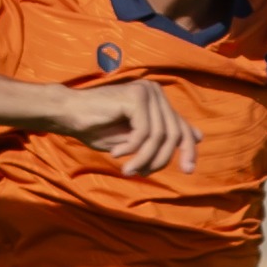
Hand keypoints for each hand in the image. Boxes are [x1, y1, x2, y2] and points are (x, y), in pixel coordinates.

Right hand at [65, 73, 199, 176]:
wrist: (68, 114)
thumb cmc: (98, 127)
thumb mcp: (135, 139)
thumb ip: (161, 138)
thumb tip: (198, 137)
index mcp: (158, 101)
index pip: (183, 127)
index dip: (189, 150)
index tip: (187, 170)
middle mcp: (156, 92)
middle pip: (175, 134)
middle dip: (161, 159)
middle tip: (142, 174)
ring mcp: (147, 92)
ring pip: (159, 136)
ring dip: (143, 159)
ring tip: (127, 169)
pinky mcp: (136, 97)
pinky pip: (144, 133)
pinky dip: (132, 149)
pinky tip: (117, 153)